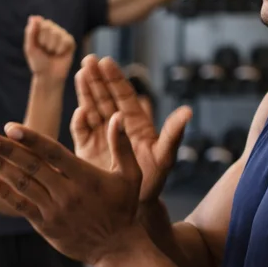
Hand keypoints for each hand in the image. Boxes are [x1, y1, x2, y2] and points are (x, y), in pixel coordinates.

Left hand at [0, 117, 143, 264]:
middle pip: (32, 167)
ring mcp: (55, 210)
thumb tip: (117, 115)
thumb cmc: (123, 207)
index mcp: (85, 177)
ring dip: (0, 167)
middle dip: (7, 150)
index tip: (9, 127)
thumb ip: (121, 145)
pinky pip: (22, 206)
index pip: (53, 153)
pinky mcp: (46, 225)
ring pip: (23, 184)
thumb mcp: (131, 175)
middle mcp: (67, 192)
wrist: (116, 247)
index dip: (30, 139)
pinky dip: (5, 193)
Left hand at [23, 16, 75, 83]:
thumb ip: (30, 32)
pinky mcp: (70, 42)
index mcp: (41, 29)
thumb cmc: (38, 62)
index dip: (38, 36)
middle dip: (45, 42)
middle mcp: (52, 30)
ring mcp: (62, 35)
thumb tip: (33, 17)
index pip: (41, 23)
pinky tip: (59, 54)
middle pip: (49, 27)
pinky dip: (60, 49)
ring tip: (52, 53)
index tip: (37, 45)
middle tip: (45, 51)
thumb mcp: (30, 48)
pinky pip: (66, 40)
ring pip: (57, 34)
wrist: (49, 76)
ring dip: (52, 47)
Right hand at [71, 55, 190, 203]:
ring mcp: (101, 137)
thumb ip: (173, 134)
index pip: (124, 96)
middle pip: (106, 97)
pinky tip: (79, 111)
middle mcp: (118, 127)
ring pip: (92, 109)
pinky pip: (81, 131)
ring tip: (80, 73)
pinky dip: (79, 121)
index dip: (115, 79)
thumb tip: (188, 111)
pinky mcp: (87, 150)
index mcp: (136, 125)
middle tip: (88, 59)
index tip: (107, 61)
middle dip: (97, 79)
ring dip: (86, 92)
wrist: (133, 208)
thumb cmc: (152, 183)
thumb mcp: (165, 157)